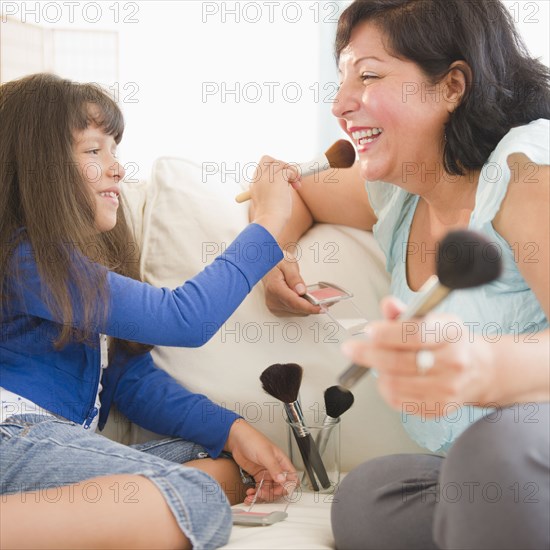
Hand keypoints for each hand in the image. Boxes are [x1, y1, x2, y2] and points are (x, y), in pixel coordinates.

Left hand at [224, 419, 297, 502]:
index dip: (287, 487)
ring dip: (261, 496)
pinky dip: (255, 493)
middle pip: (280, 488)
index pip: (291, 478)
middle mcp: (275, 469)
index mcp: (282, 462)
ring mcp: (266, 473)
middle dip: (271, 494)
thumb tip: (282, 479)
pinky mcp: (258, 476)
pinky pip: (259, 488)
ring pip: (269, 490)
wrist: (237, 439)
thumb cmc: (253, 440)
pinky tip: (250, 493)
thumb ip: (274, 467)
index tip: (277, 490)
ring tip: (252, 496)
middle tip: (261, 493)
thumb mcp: (265, 453)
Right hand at [250, 155, 300, 239]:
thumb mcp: (270, 199)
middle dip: (282, 166)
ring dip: (291, 171)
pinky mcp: (277, 178)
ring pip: (280, 163)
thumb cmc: (272, 217)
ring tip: (296, 185)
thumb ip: (274, 187)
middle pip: (270, 160)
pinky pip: (289, 170)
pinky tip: (297, 186)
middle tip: (291, 179)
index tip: (283, 179)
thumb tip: (288, 178)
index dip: (274, 168)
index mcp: (254, 184)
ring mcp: (266, 177)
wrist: (269, 222)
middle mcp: (258, 178)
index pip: (263, 165)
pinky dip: (295, 176)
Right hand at [263, 259, 321, 316]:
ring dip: (308, 307)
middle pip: (297, 308)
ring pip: (297, 312)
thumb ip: (294, 277)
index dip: (309, 307)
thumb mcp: (288, 263)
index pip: (293, 302)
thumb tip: (301, 291)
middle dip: (312, 306)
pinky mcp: (277, 309)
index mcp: (274, 287)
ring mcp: (274, 306)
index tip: (321, 308)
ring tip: (318, 299)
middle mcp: (273, 300)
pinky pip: (294, 311)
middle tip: (327, 301)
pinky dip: (303, 307)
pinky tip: (308, 300)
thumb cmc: (276, 263)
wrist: (267, 266)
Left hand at [341, 296, 495, 417]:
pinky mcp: (439, 408)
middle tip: (352, 349)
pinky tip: (388, 378)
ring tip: (376, 362)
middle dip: (368, 354)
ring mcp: (447, 388)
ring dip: (377, 372)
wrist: (481, 370)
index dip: (386, 333)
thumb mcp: (433, 319)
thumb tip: (388, 305)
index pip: (414, 333)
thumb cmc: (450, 341)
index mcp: (451, 334)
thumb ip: (406, 313)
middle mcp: (453, 362)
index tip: (369, 331)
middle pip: (398, 361)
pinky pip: (398, 402)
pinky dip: (386, 389)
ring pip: (394, 384)